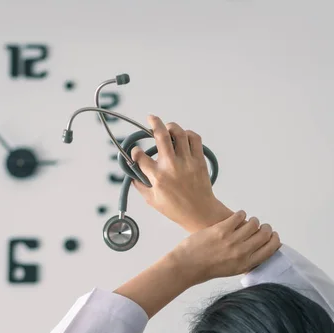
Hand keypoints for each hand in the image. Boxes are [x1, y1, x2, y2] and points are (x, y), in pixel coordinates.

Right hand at [130, 115, 229, 232]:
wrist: (201, 212)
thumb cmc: (176, 209)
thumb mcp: (152, 200)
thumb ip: (140, 186)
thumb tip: (132, 175)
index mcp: (158, 177)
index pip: (141, 157)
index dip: (136, 152)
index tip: (136, 152)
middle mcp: (172, 166)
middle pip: (161, 136)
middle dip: (153, 123)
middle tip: (150, 118)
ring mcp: (187, 161)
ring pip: (179, 133)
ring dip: (171, 126)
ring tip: (167, 128)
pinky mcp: (199, 160)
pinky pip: (194, 139)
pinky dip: (188, 134)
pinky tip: (183, 137)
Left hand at [170, 210, 280, 284]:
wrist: (187, 265)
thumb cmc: (207, 269)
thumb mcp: (231, 270)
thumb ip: (245, 261)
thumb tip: (257, 250)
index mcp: (246, 264)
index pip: (270, 249)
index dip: (274, 240)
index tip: (273, 235)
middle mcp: (241, 252)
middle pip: (264, 234)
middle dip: (265, 228)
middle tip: (261, 226)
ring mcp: (232, 240)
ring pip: (253, 223)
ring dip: (252, 220)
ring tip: (247, 221)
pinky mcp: (221, 229)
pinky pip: (239, 216)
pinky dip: (240, 214)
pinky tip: (237, 216)